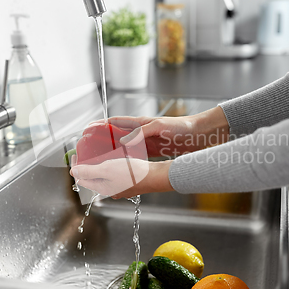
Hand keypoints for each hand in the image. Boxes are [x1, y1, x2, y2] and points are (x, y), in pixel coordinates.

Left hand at [70, 158, 173, 198]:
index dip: (76, 166)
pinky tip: (115, 157)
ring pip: (104, 176)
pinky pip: (115, 174)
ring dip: (99, 165)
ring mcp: (120, 187)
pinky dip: (111, 166)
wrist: (155, 176)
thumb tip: (73, 173)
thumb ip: (88, 172)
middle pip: (92, 177)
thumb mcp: (106, 170)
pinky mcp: (129, 182)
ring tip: (99, 153)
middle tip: (86, 152)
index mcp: (102, 188)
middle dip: (87, 166)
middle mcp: (110, 189)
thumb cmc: (133, 173)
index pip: (82, 178)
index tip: (75, 155)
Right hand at [89, 107, 229, 157]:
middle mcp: (141, 132)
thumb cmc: (183, 127)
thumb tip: (124, 141)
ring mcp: (147, 142)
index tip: (87, 130)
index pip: (116, 122)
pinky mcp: (154, 151)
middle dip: (102, 140)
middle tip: (89, 148)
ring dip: (113, 152)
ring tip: (100, 159)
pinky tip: (121, 167)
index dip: (101, 125)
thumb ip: (141, 133)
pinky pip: (136, 156)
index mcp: (141, 123)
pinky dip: (127, 160)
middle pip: (117, 135)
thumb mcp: (160, 127)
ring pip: (125, 147)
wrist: (201, 135)